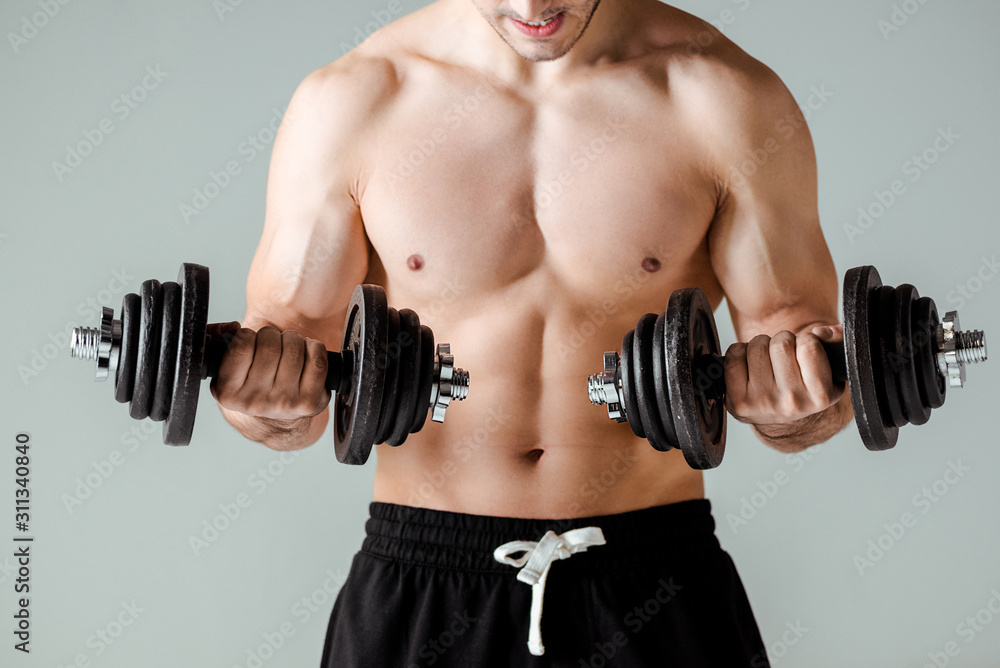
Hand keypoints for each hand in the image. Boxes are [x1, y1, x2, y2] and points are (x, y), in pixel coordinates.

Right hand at [207, 322, 330, 420]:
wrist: (273, 421)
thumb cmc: (250, 382)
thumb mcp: (226, 368)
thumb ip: (218, 340)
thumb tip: (232, 327)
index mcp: (228, 393)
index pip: (242, 344)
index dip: (248, 335)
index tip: (251, 341)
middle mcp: (255, 402)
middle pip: (270, 345)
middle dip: (273, 335)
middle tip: (272, 343)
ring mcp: (284, 403)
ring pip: (294, 349)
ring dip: (293, 340)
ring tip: (288, 348)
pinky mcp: (309, 402)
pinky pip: (317, 361)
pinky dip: (314, 348)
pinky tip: (306, 354)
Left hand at [723, 325, 844, 425]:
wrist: (780, 418)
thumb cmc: (803, 384)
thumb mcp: (829, 368)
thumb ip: (836, 343)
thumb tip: (823, 332)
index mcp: (820, 396)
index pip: (809, 346)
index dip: (805, 339)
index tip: (804, 348)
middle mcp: (792, 403)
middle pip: (780, 344)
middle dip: (782, 340)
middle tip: (783, 353)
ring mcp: (763, 403)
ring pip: (756, 347)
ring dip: (760, 345)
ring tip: (767, 359)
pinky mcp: (738, 402)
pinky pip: (734, 356)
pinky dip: (739, 352)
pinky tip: (748, 365)